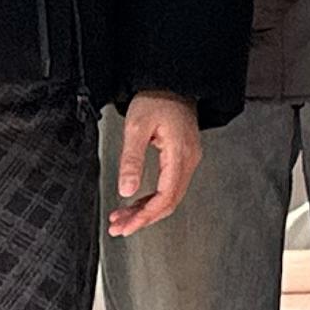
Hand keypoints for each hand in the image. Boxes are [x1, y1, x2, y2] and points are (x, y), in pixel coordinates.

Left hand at [108, 92, 201, 236]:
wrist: (171, 82)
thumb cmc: (156, 98)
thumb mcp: (136, 127)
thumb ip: (131, 160)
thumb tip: (127, 190)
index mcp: (180, 152)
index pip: (166, 196)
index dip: (146, 216)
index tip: (127, 226)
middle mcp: (189, 158)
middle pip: (170, 201)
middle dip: (144, 218)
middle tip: (120, 227)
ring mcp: (188, 158)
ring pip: (170, 196)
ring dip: (147, 210)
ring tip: (123, 218)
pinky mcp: (183, 156)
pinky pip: (171, 185)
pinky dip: (153, 198)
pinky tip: (137, 202)